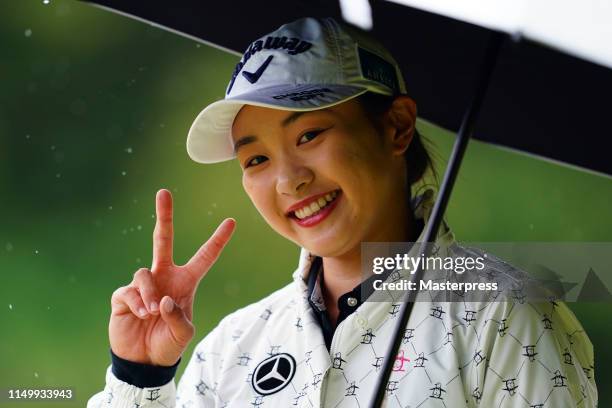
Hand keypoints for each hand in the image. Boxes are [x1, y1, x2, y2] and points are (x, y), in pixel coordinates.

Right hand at [109, 189, 235, 365]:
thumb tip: (164, 299)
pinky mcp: (123, 295)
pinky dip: (137, 302)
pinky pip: (129, 290)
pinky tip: (142, 315)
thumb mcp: (183, 334)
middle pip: (163, 239)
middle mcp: (164, 276)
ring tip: (151, 313)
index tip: (231, 221)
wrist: (143, 361)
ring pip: (144, 273)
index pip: (205, 257)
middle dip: (164, 216)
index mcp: (185, 282)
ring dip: (149, 294)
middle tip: (164, 192)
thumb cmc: (168, 344)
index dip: (218, 240)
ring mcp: (143, 284)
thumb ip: (178, 317)